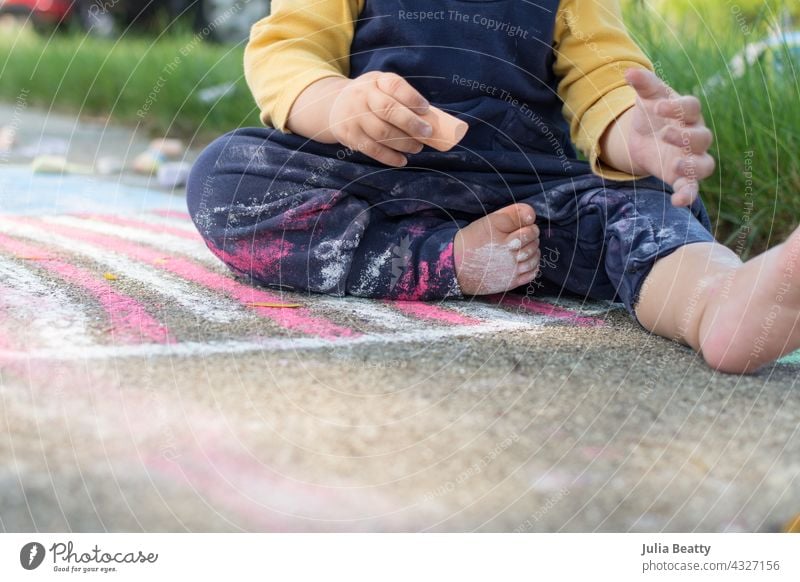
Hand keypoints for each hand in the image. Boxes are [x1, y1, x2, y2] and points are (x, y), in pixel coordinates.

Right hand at [327, 71, 433, 166]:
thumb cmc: (371, 99)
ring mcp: (354, 116)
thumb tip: (433, 122)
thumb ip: (402, 99)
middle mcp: (362, 95)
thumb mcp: (381, 88)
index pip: (395, 85)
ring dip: (404, 143)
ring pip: (382, 132)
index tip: (426, 109)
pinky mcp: (349, 136)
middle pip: (389, 110)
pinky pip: (372, 149)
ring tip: (417, 147)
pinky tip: (402, 160)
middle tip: (427, 133)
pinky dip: (390, 157)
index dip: (412, 98)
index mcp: (376, 80)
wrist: (334, 106)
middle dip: (411, 123)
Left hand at [624, 68, 715, 205]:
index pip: (691, 107)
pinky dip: (688, 195)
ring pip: (705, 164)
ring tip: (673, 165)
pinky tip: (678, 202)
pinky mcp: (682, 177)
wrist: (644, 136)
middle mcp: (694, 136)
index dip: (677, 106)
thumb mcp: (645, 98)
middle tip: (664, 134)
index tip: (656, 106)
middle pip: (703, 137)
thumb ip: (642, 84)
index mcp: (687, 113)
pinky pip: (692, 188)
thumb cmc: (652, 114)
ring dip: (692, 166)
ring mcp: (691, 158)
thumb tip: (628, 71)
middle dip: (685, 137)